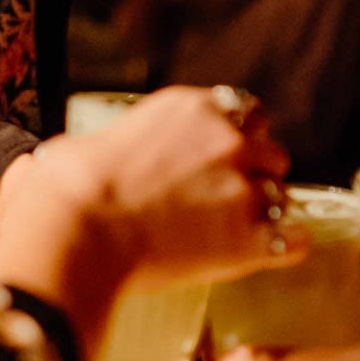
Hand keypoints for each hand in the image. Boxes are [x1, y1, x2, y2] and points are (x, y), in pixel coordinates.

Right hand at [0, 86, 293, 343]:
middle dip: (255, 172)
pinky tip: (269, 253)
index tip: (226, 155)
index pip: (242, 110)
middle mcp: (227, 139)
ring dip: (265, 211)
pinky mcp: (250, 237)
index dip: (237, 135)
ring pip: (281, 194)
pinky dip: (284, 247)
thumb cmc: (67, 189)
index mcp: (190, 107)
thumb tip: (72, 159)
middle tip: (231, 198)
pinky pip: (292, 240)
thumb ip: (110, 145)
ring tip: (239, 233)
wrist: (76, 232)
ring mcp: (243, 187)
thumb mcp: (87, 143)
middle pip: (270, 150)